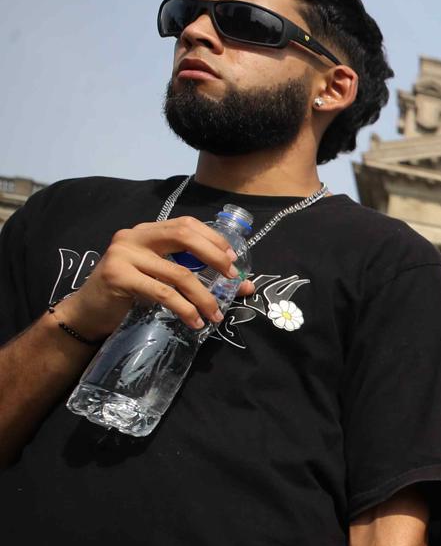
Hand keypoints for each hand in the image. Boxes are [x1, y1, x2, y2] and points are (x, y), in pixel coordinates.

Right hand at [55, 217, 255, 340]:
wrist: (89, 313)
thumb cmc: (130, 295)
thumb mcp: (163, 279)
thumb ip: (198, 277)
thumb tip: (246, 285)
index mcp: (147, 232)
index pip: (186, 224)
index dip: (213, 239)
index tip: (232, 260)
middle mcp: (134, 236)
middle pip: (183, 235)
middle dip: (214, 257)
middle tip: (232, 279)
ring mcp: (123, 254)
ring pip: (178, 273)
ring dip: (204, 297)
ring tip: (215, 316)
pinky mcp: (118, 276)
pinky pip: (163, 292)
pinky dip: (184, 308)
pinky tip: (194, 321)